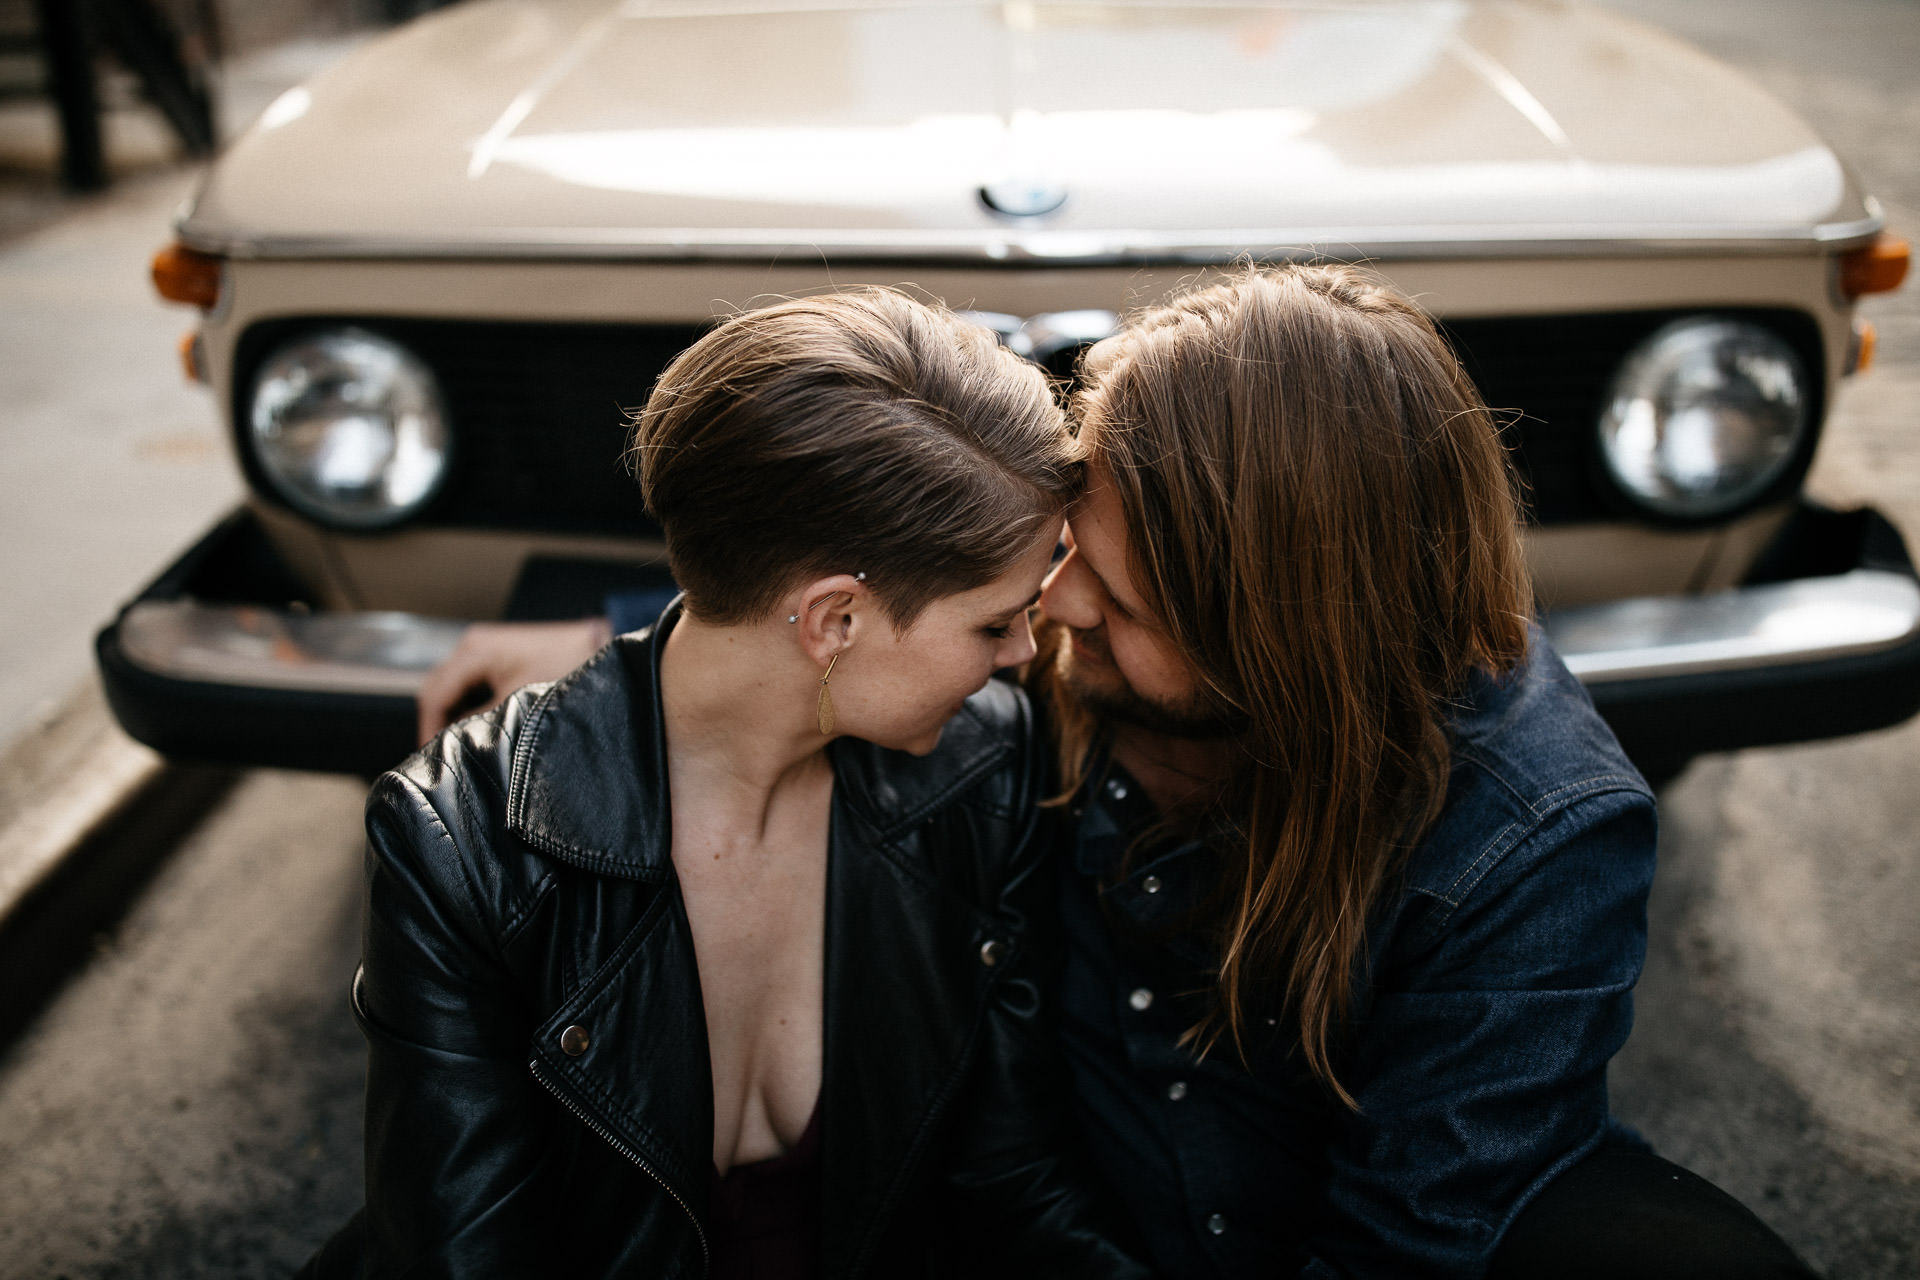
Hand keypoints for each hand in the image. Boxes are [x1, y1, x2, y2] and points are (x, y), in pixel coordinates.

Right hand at [415, 618, 611, 744]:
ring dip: (451, 714)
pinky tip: (475, 726)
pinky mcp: (496, 656)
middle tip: (439, 755)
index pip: (434, 695)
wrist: (596, 644)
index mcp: (473, 651)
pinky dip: (466, 704)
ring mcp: (483, 648)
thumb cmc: (565, 667)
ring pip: (451, 687)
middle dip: (435, 722)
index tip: (430, 757)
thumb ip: (482, 720)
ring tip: (456, 744)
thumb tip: (458, 741)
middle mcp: (472, 645)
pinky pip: (468, 683)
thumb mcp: (519, 701)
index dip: (428, 729)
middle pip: (436, 689)